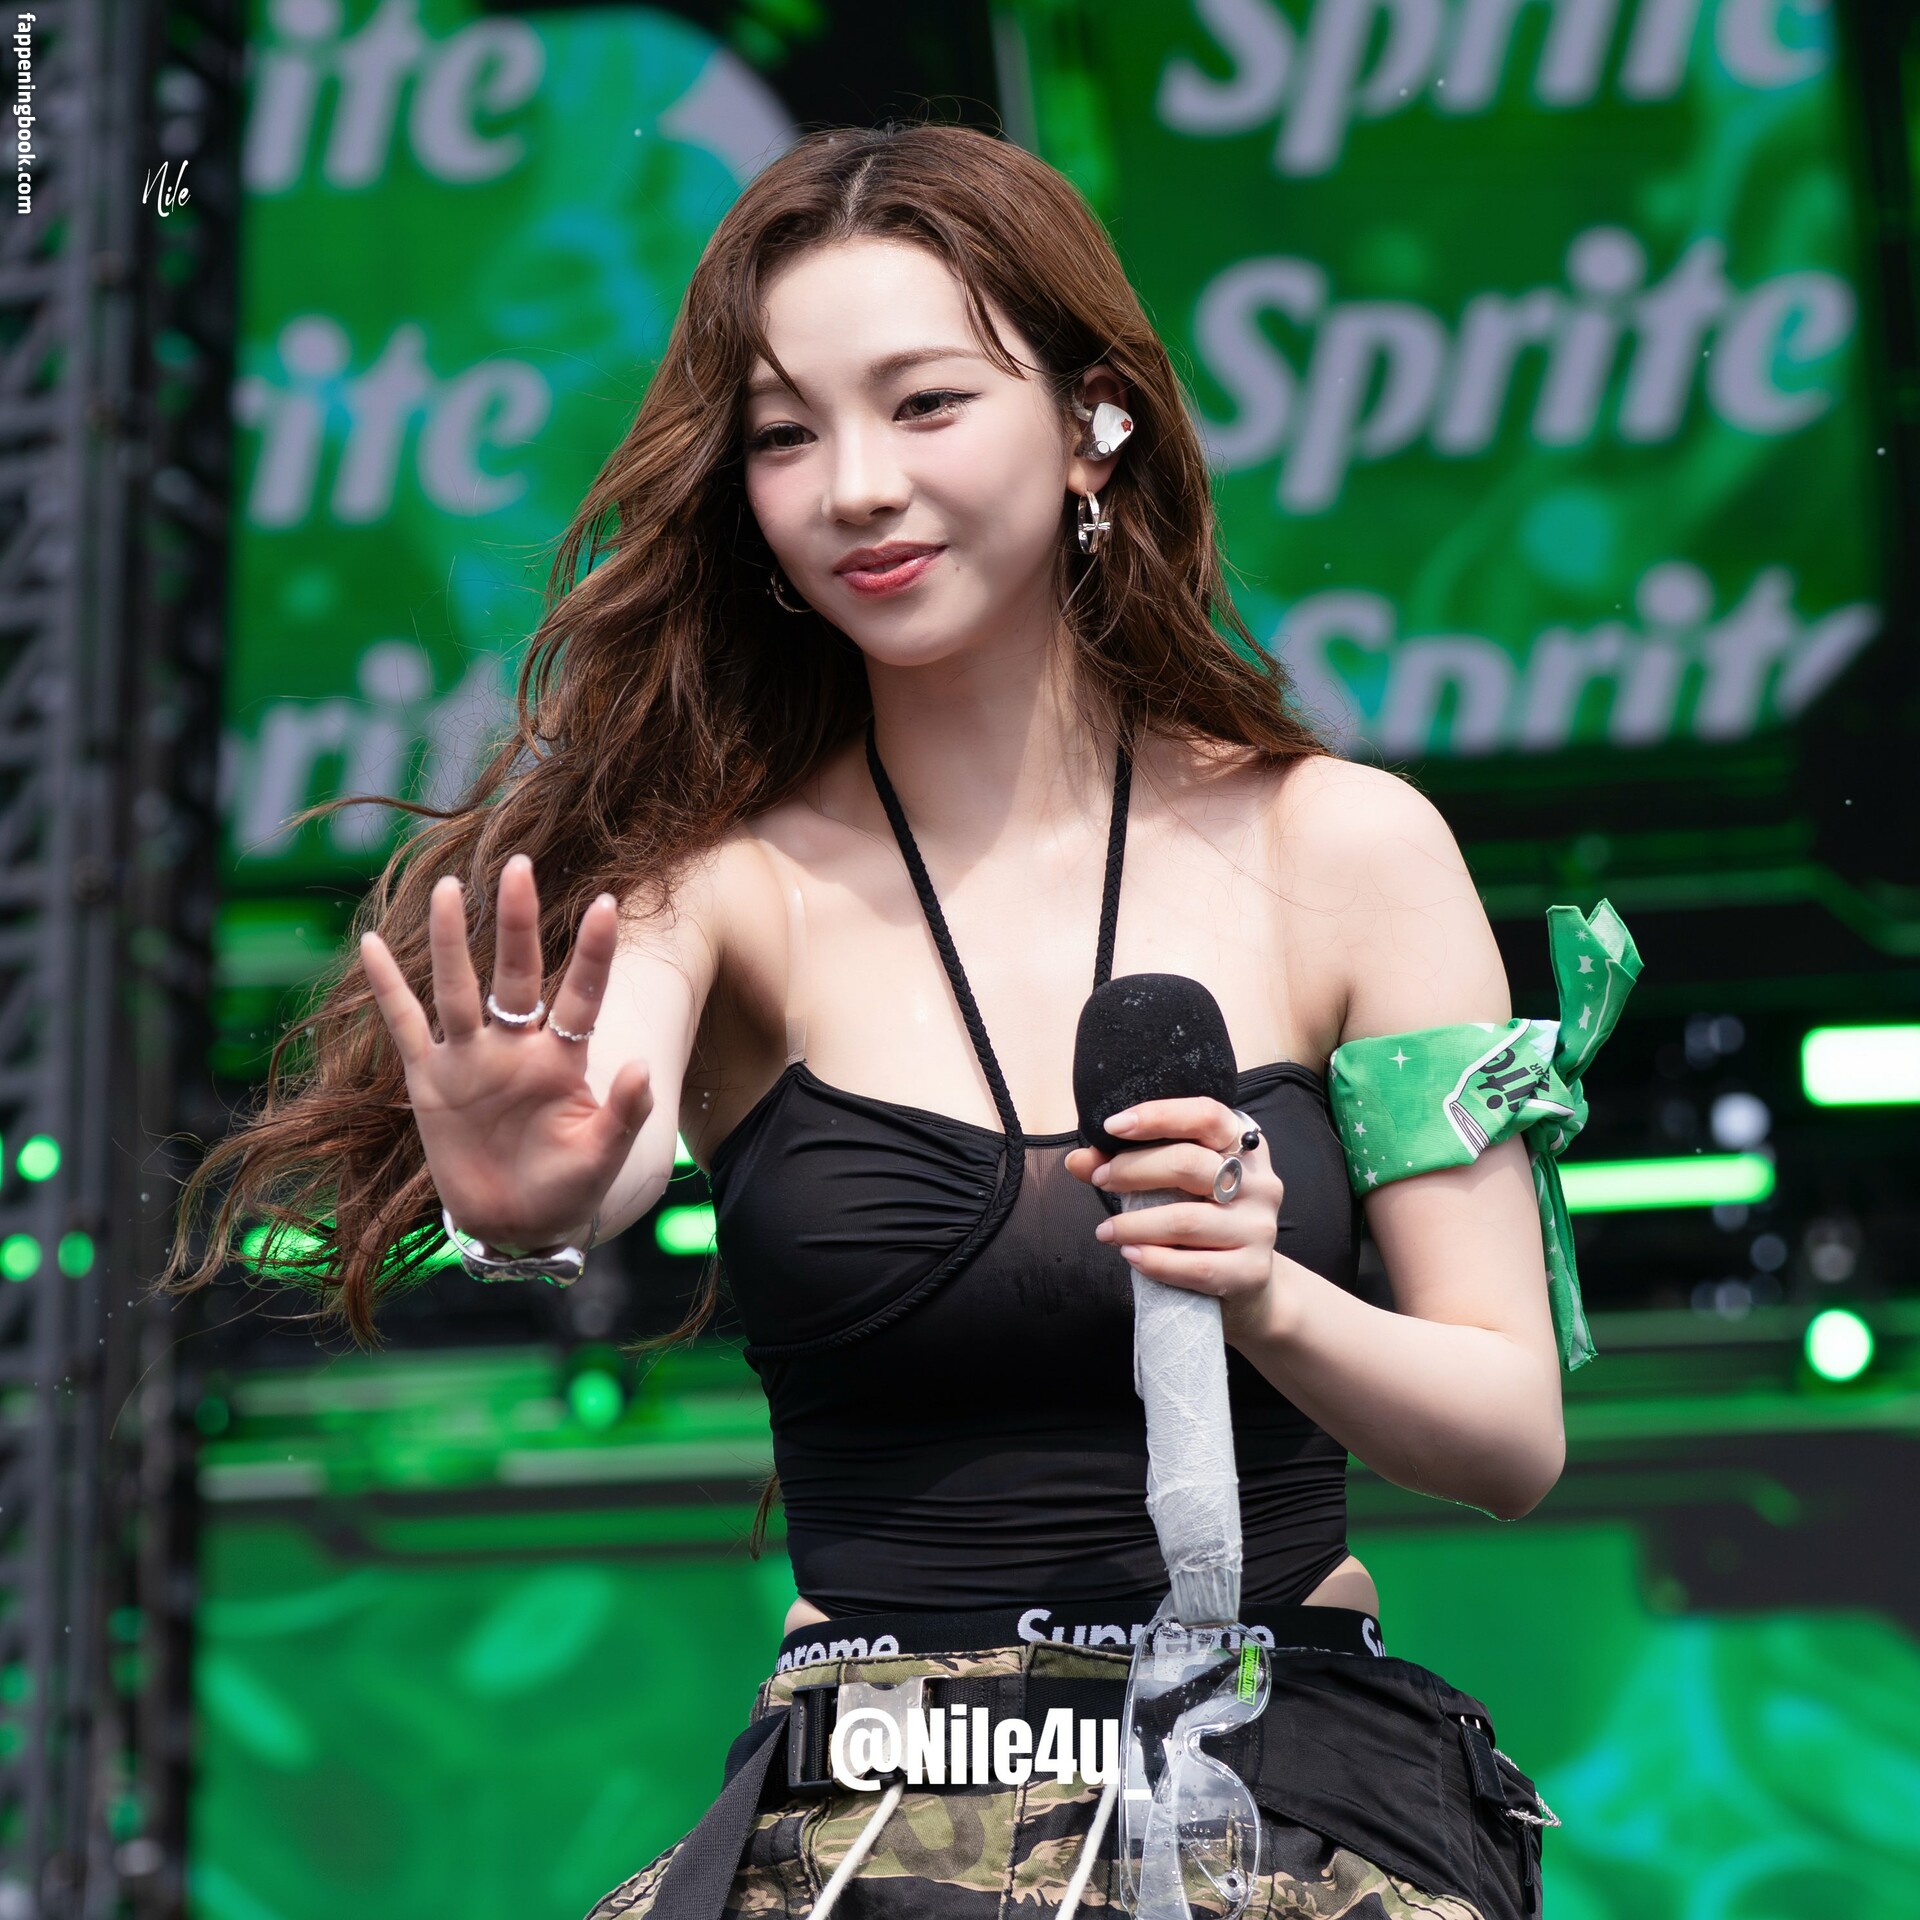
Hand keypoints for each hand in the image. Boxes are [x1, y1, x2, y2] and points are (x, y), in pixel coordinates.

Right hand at [359, 854, 652, 1253]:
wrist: (516, 1224)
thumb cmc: (568, 1189)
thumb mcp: (603, 1158)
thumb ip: (623, 1114)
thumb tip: (639, 1067)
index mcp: (564, 1059)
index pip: (582, 995)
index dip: (594, 952)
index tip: (608, 903)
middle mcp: (516, 1046)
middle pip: (516, 973)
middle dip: (517, 923)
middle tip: (518, 866)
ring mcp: (470, 1059)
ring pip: (458, 988)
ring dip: (451, 942)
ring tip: (447, 888)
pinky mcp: (429, 1080)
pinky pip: (404, 1026)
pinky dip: (387, 990)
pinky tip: (371, 945)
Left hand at [1064, 1097, 1283, 1339]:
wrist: (1247, 1281)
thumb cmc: (1201, 1217)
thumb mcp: (1172, 1183)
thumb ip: (1125, 1165)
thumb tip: (1078, 1160)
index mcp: (1242, 1144)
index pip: (1206, 1115)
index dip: (1158, 1116)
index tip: (1113, 1127)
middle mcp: (1259, 1181)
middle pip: (1189, 1164)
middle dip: (1133, 1170)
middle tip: (1100, 1179)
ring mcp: (1260, 1226)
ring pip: (1186, 1220)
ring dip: (1134, 1224)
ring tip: (1106, 1230)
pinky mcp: (1252, 1270)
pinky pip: (1196, 1266)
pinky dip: (1155, 1262)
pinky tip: (1131, 1255)